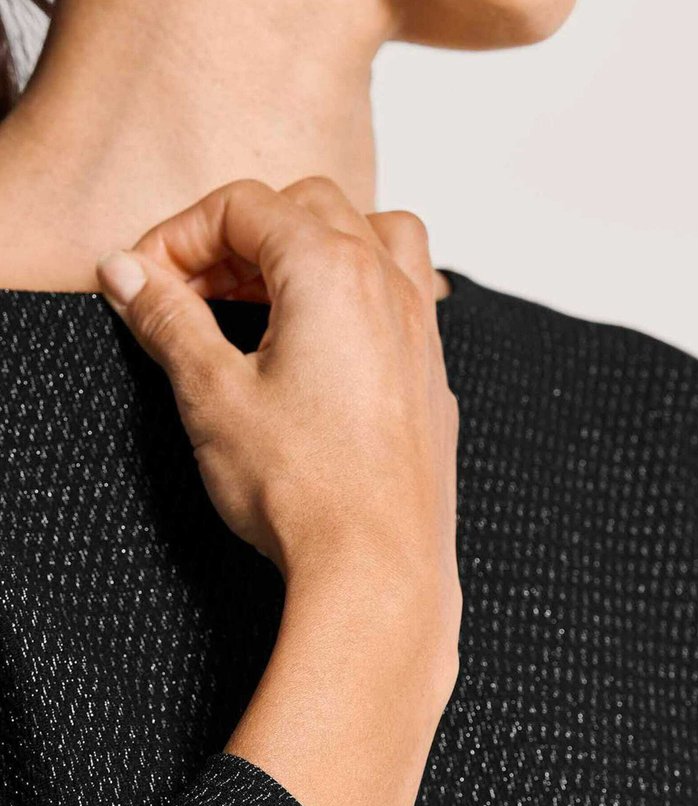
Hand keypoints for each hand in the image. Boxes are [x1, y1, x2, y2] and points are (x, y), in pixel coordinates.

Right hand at [96, 177, 460, 805]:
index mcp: (331, 269)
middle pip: (308, 208)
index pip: (243, 206)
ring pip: (375, 239)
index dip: (180, 236)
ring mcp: (421, 333)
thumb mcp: (211, 395)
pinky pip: (404, 302)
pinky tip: (325, 352)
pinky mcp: (431, 382)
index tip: (147, 283)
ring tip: (268, 302)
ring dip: (314, 250)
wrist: (378, 570)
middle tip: (194, 295)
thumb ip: (168, 320)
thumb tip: (131, 274)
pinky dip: (359, 298)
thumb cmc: (305, 489)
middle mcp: (389, 286)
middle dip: (240, 238)